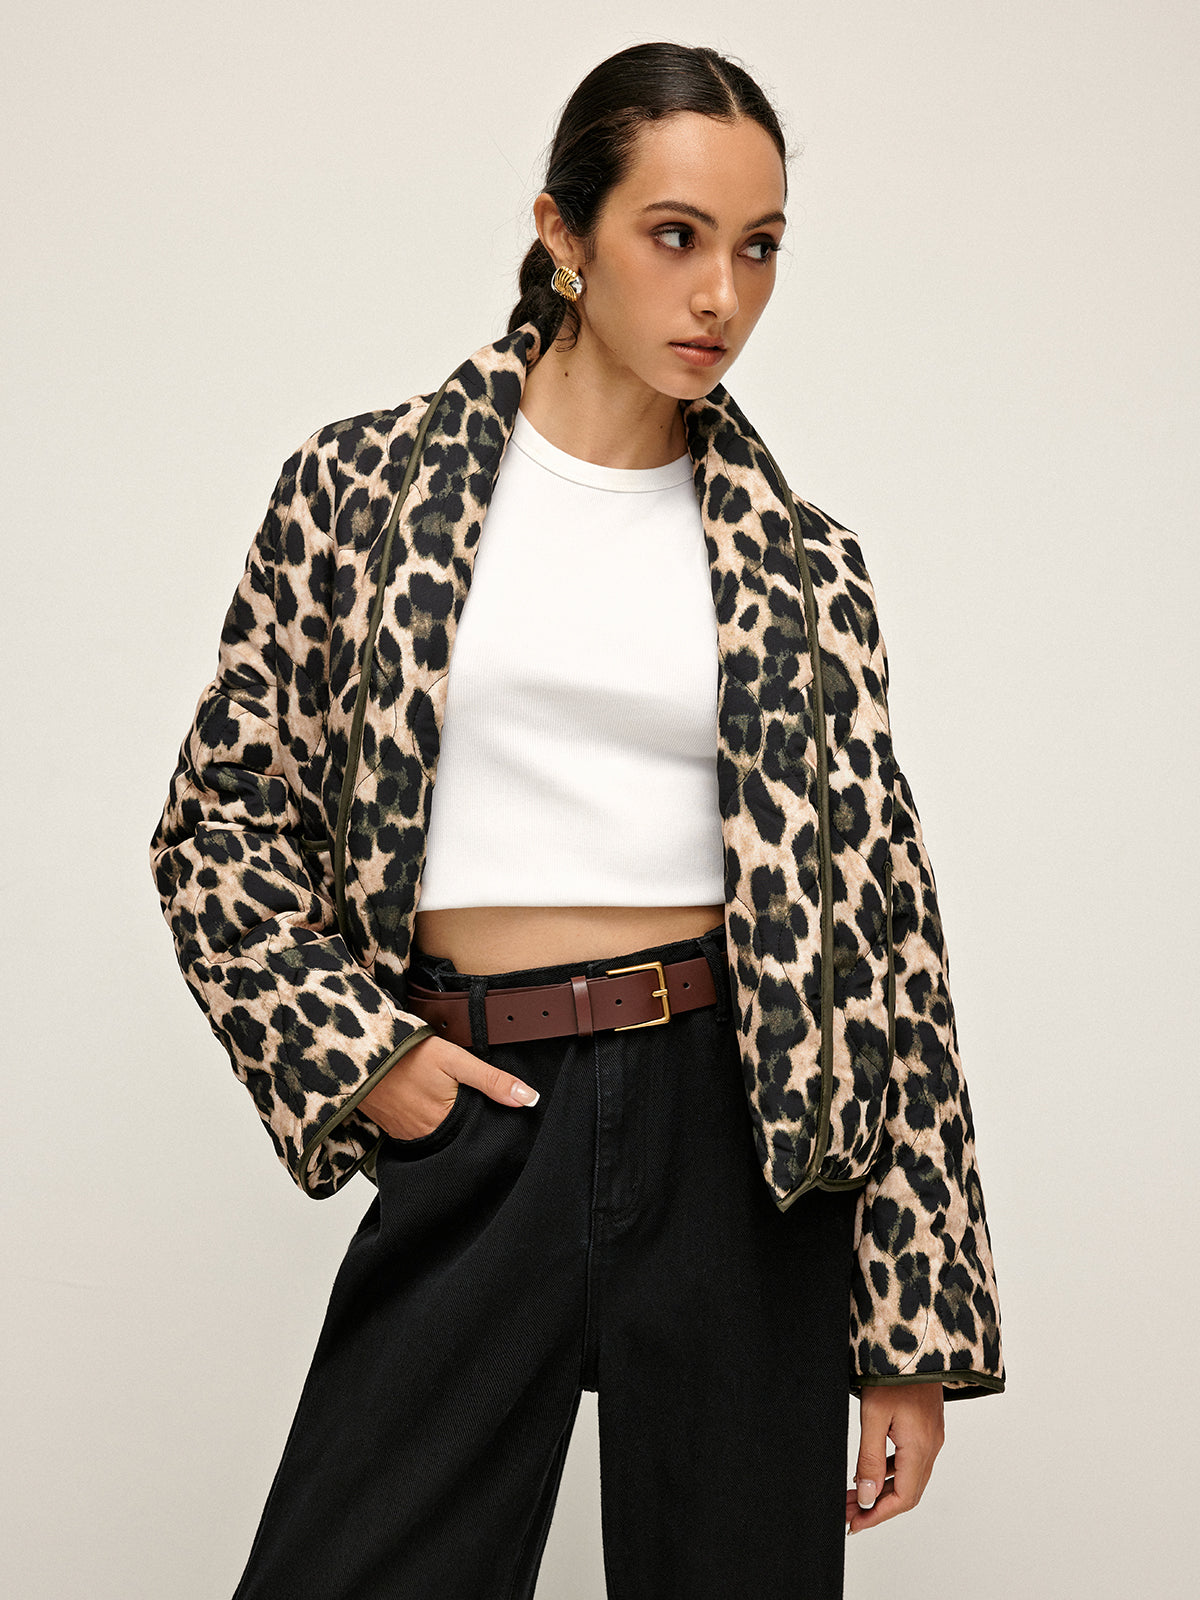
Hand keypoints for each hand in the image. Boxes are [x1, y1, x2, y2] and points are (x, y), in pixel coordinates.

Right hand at [359, 1033, 539, 1140]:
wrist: (360, 1053)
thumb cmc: (408, 1054)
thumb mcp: (456, 1060)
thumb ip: (492, 1081)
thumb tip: (529, 1099)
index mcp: (445, 1122)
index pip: (478, 1131)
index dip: (490, 1122)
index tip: (497, 1113)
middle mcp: (425, 1135)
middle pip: (458, 1135)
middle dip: (468, 1124)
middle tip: (472, 1105)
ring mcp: (406, 1133)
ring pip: (438, 1134)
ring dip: (447, 1123)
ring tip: (449, 1102)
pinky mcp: (391, 1127)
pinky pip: (416, 1131)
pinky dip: (426, 1121)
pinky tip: (428, 1103)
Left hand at [846, 1382, 944, 1533]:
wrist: (915, 1341)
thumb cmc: (893, 1373)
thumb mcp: (873, 1416)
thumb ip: (869, 1459)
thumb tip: (865, 1497)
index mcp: (920, 1448)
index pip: (902, 1499)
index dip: (877, 1515)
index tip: (853, 1523)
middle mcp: (931, 1446)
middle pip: (906, 1493)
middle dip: (876, 1506)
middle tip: (847, 1512)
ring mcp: (931, 1437)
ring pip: (908, 1478)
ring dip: (881, 1490)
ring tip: (852, 1494)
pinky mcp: (926, 1428)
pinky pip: (910, 1461)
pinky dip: (890, 1472)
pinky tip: (870, 1470)